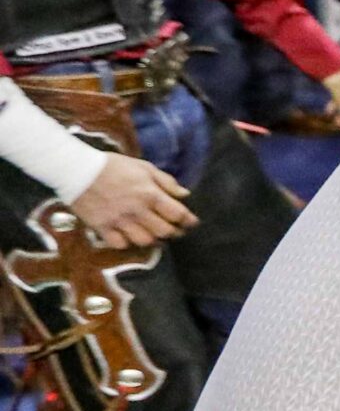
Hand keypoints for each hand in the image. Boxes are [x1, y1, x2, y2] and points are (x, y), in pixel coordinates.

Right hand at [69, 153, 194, 249]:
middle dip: (174, 232)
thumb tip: (185, 195)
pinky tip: (130, 237)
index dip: (188, 221)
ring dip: (153, 240)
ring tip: (154, 235)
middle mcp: (137, 210)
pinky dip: (128, 243)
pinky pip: (120, 244)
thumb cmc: (113, 166)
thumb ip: (166, 182)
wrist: (77, 169)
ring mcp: (119, 220)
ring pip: (145, 241)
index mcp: (149, 193)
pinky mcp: (102, 227)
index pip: (177, 214)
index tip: (192, 223)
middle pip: (164, 231)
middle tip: (175, 230)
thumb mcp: (144, 167)